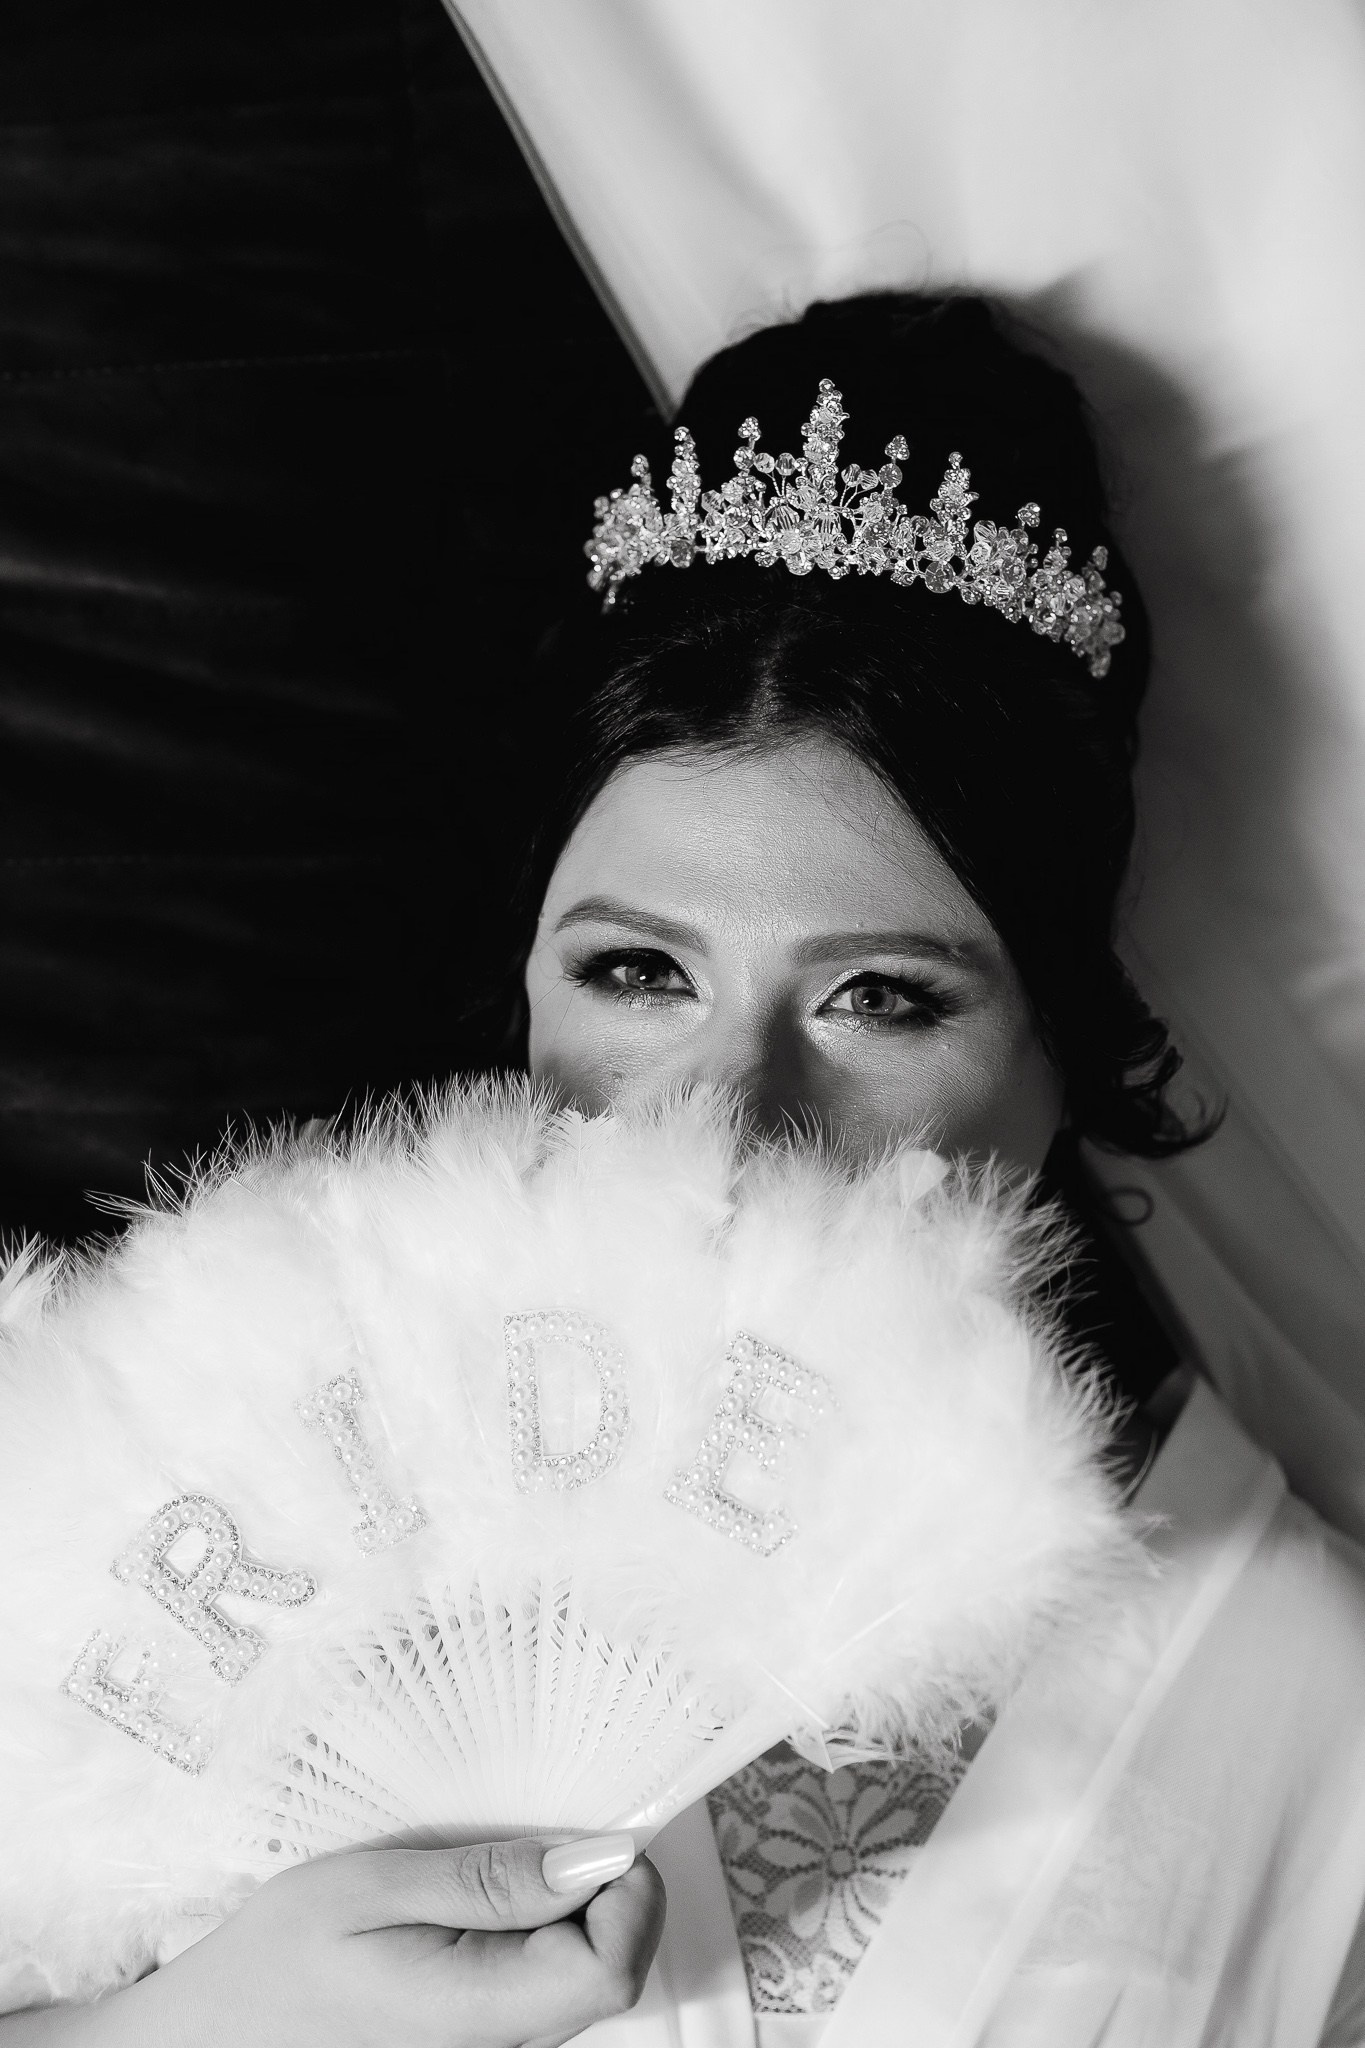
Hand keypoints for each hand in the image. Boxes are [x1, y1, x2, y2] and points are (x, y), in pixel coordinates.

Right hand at [14, 1832, 663, 2047]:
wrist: (213, 2037)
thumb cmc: (276, 1962)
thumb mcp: (373, 1890)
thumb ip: (488, 1880)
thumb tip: (594, 1860)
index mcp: (478, 2016)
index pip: (614, 1968)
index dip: (627, 1895)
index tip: (589, 1836)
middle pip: (611, 1972)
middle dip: (603, 1894)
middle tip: (541, 1837)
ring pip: (583, 1980)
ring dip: (570, 1913)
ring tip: (498, 1870)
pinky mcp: (480, 2044)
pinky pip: (546, 1990)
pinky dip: (541, 1937)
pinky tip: (486, 1907)